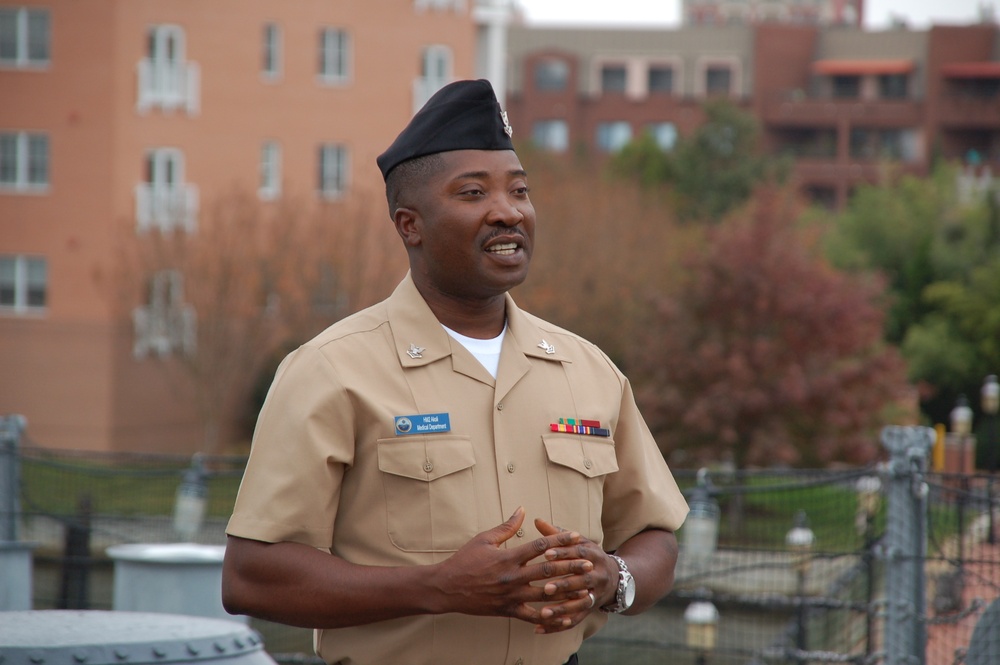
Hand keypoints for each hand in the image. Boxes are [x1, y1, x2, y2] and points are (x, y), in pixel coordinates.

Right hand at [432, 507, 593, 630]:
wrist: (447, 588)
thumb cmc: (465, 560)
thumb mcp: (484, 539)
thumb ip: (506, 526)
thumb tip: (522, 509)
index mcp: (508, 557)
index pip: (539, 546)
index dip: (560, 540)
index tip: (576, 536)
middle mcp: (512, 577)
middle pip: (548, 570)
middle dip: (570, 566)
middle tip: (588, 562)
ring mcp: (511, 595)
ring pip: (545, 594)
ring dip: (566, 591)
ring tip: (584, 588)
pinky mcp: (508, 610)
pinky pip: (532, 616)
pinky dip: (548, 617)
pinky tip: (563, 616)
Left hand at [532, 517, 618, 632]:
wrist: (615, 578)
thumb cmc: (588, 556)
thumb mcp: (578, 542)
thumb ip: (557, 534)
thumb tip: (537, 519)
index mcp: (594, 555)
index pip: (578, 553)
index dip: (563, 553)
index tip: (546, 554)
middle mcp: (597, 575)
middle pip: (581, 580)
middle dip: (564, 584)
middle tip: (545, 587)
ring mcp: (595, 594)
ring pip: (579, 603)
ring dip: (561, 609)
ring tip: (543, 613)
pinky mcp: (590, 609)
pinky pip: (575, 620)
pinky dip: (558, 626)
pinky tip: (540, 629)